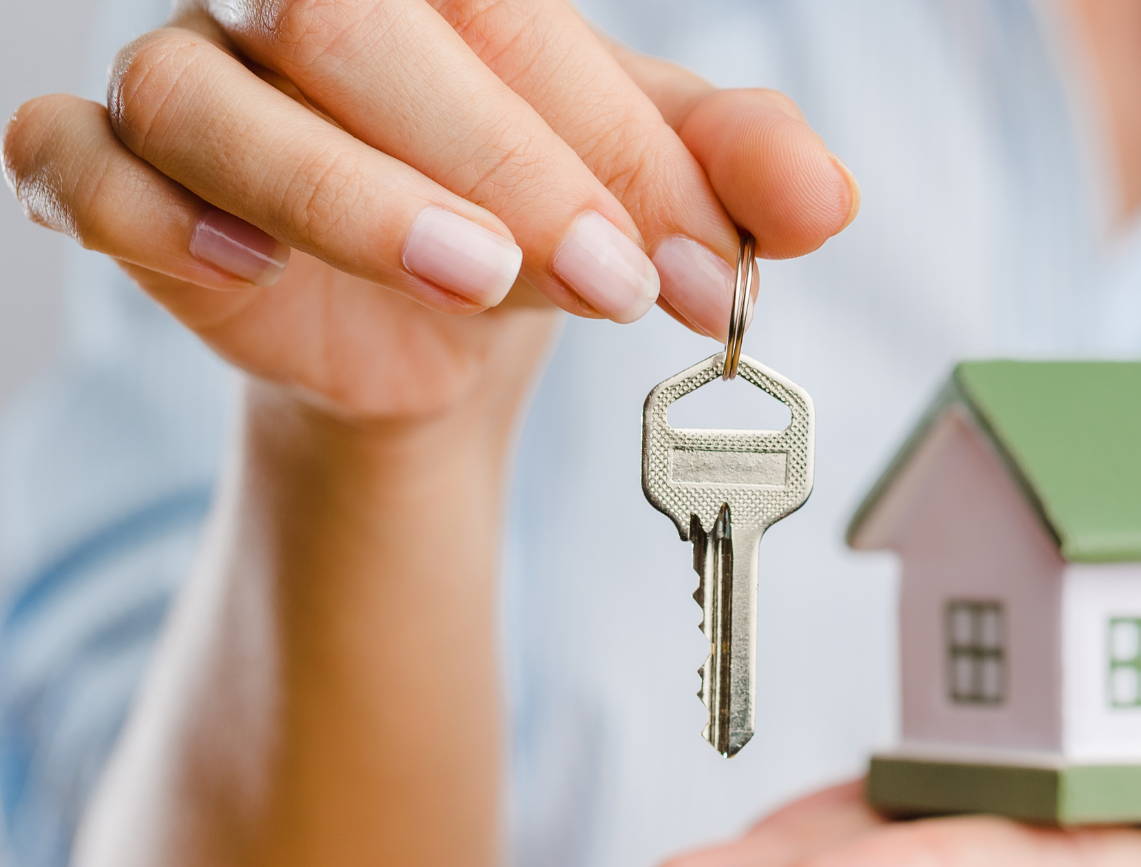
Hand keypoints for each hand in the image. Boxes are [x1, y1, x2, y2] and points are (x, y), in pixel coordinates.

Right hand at [3, 0, 855, 421]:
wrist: (439, 326)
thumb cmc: (533, 216)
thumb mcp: (646, 193)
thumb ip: (736, 175)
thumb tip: (827, 198)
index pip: (512, 18)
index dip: (611, 145)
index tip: (705, 268)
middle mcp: (296, 0)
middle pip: (359, 29)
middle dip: (506, 165)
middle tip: (619, 284)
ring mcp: (189, 74)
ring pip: (214, 99)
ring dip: (353, 198)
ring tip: (477, 276)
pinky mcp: (109, 167)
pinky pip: (79, 161)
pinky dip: (149, 210)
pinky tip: (239, 261)